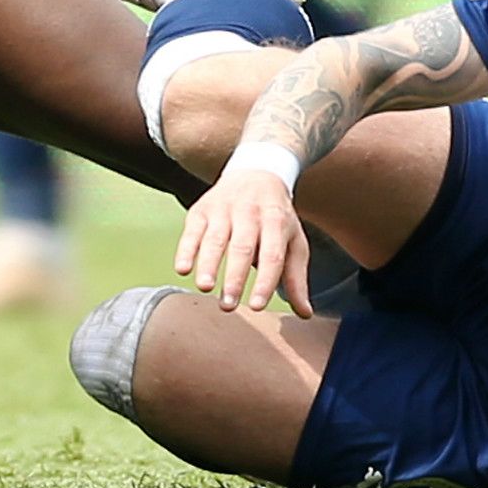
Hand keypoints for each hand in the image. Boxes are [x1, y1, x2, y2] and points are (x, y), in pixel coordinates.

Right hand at [175, 168, 312, 315]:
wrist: (256, 173)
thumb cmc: (277, 218)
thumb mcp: (293, 242)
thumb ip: (296, 279)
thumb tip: (305, 314)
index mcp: (277, 221)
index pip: (272, 254)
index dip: (265, 280)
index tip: (257, 306)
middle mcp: (250, 212)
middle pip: (242, 247)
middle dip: (235, 277)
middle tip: (228, 306)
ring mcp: (224, 209)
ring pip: (215, 238)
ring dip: (209, 264)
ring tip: (205, 288)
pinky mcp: (202, 209)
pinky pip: (192, 231)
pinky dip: (186, 250)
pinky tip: (183, 269)